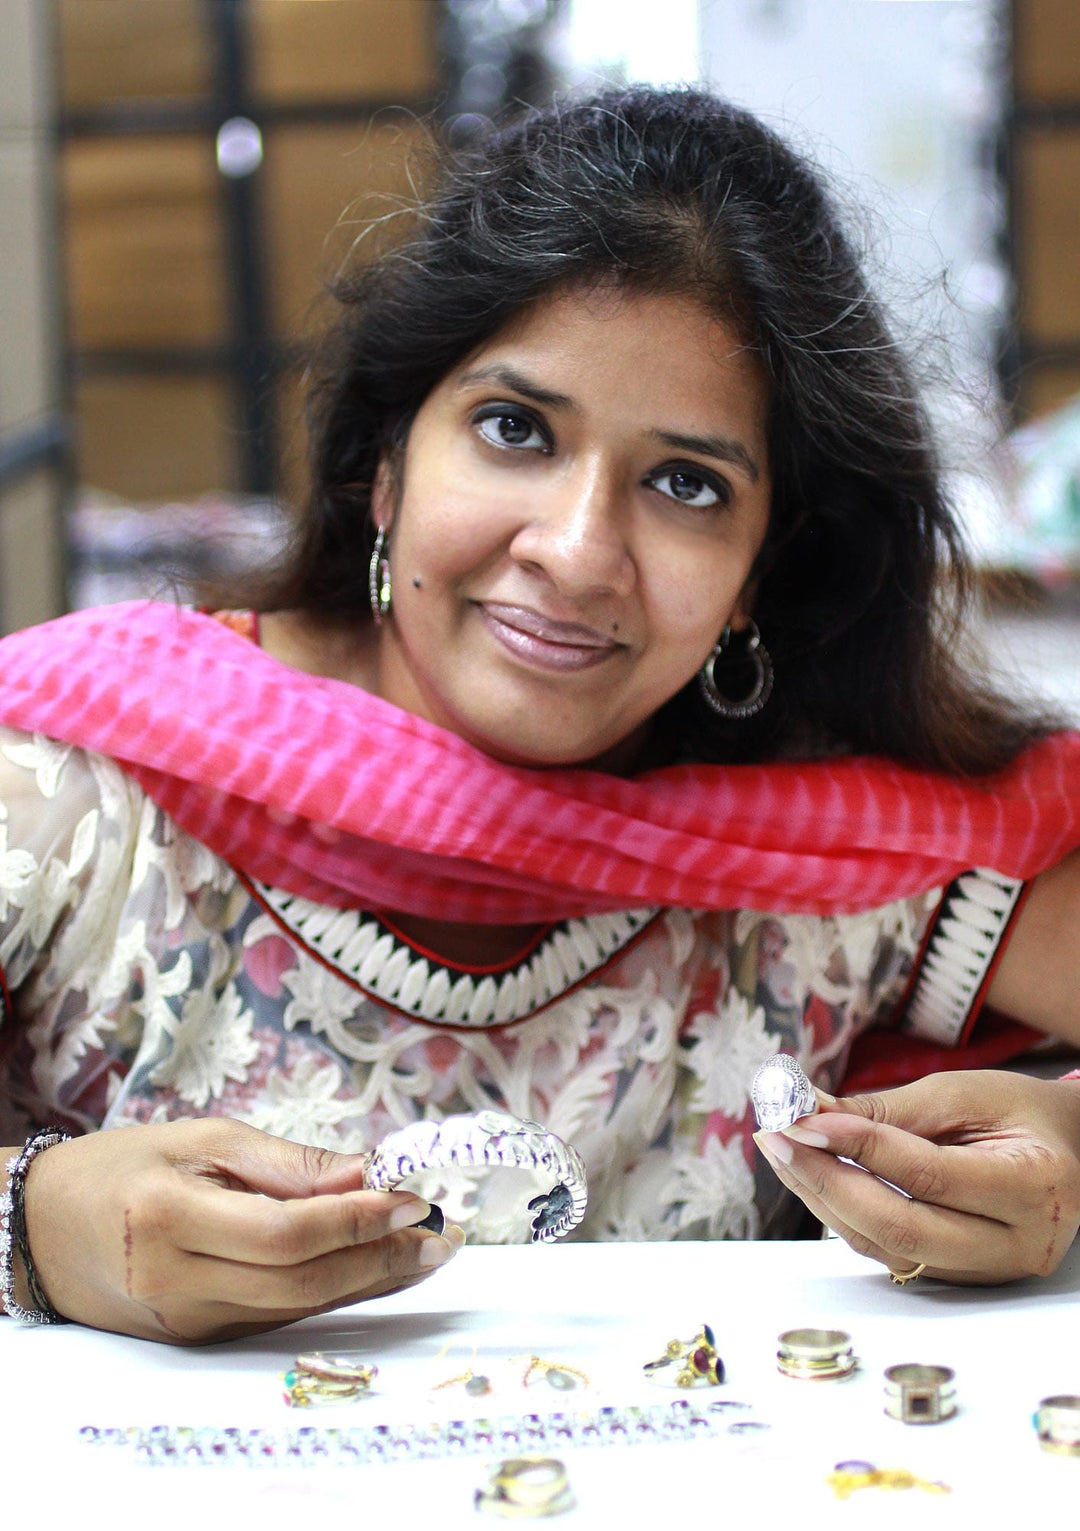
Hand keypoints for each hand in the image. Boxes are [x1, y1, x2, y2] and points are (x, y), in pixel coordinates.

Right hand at [19, 1118, 463, 1343]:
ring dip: (372, 1280)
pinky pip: (280, 1316)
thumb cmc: (122, 1168)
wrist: (42, 1230)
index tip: (411, 1197)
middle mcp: (179, 1284)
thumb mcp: (200, 1140)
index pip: (285, 1234)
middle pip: (302, 1284)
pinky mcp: (200, 1339)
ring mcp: (189, 1322)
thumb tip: (364, 1172)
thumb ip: (285, 1163)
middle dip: (381, 1258)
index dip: (355, 1219)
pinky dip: (335, 1291)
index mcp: (169, 1221)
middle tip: (442, 1232)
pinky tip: (376, 1267)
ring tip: (429, 1249)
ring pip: (300, 1309)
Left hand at [754, 1069, 1079, 1284]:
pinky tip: (814, 1176)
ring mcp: (992, 1270)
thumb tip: (810, 1113)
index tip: (802, 1117)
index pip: (929, 1175)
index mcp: (1033, 1186)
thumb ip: (889, 1112)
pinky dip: (846, 1215)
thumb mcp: (964, 1094)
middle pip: (904, 1228)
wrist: (1071, 1149)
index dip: (859, 1147)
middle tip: (777, 1137)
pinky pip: (893, 1253)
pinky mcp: (965, 1277)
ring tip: (783, 1150)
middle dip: (828, 1182)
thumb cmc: (1021, 1111)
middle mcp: (1018, 1242)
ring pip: (890, 1248)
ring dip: (824, 1199)